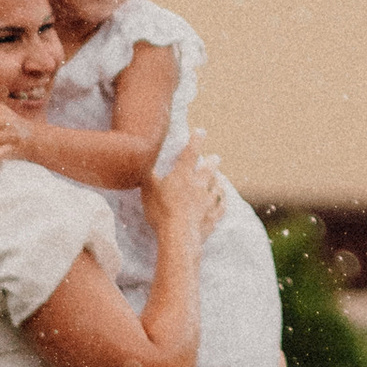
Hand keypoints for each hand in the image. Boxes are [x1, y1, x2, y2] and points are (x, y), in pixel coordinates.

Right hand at [139, 130, 222, 251]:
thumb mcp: (148, 190)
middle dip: (213, 161)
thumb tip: (144, 162)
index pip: (190, 153)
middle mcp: (199, 185)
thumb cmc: (161, 211)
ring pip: (218, 187)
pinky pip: (221, 207)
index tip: (201, 131)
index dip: (196, 140)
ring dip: (218, 181)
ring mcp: (208, 201)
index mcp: (183, 175)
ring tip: (219, 179)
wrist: (180, 235)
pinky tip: (222, 202)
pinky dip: (222, 202)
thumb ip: (148, 175)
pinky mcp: (213, 217)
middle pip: (210, 169)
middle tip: (215, 157)